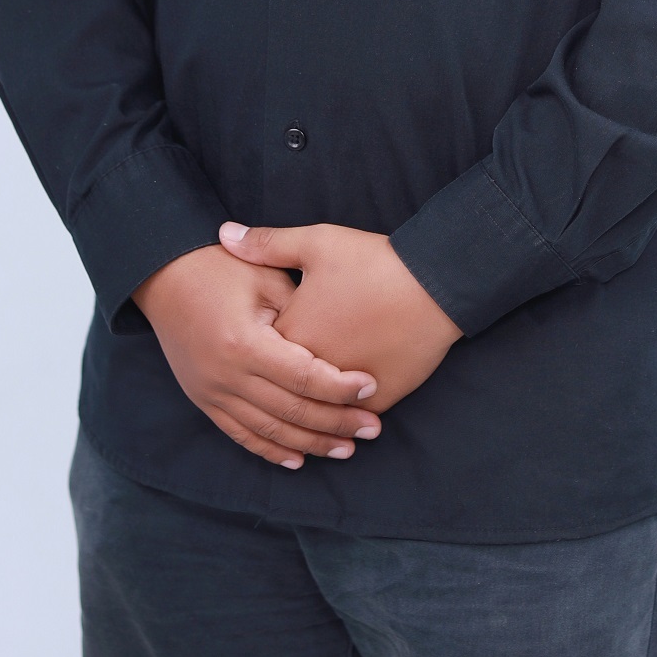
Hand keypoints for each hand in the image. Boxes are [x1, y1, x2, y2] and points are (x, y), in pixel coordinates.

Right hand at [133, 245, 382, 468]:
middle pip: (291, 411)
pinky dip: (271, 450)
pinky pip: (241, 434)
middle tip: (372, 428)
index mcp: (243, 342)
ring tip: (347, 448)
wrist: (164, 275)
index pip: (302, 376)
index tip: (372, 387)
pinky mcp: (204, 400)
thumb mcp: (265, 275)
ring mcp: (211, 393)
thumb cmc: (221, 267)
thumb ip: (300, 309)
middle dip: (335, 422)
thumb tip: (341, 341)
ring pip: (269, 431)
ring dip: (310, 443)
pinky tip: (299, 460)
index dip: (340, 386)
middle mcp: (225, 376)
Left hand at [218, 221, 462, 412]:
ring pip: (316, 411)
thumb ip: (267, 245)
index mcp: (291, 333)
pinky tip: (341, 422)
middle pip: (283, 389)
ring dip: (309, 417)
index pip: (258, 352)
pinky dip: (345, 417)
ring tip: (306, 419)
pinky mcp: (377, 399)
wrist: (434, 284)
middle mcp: (313, 369)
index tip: (253, 341)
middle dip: (275, 390)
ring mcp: (344, 390)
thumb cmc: (373, 262)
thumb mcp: (316, 243)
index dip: (256, 346)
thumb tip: (223, 235)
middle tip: (268, 390)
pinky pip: (352, 415)